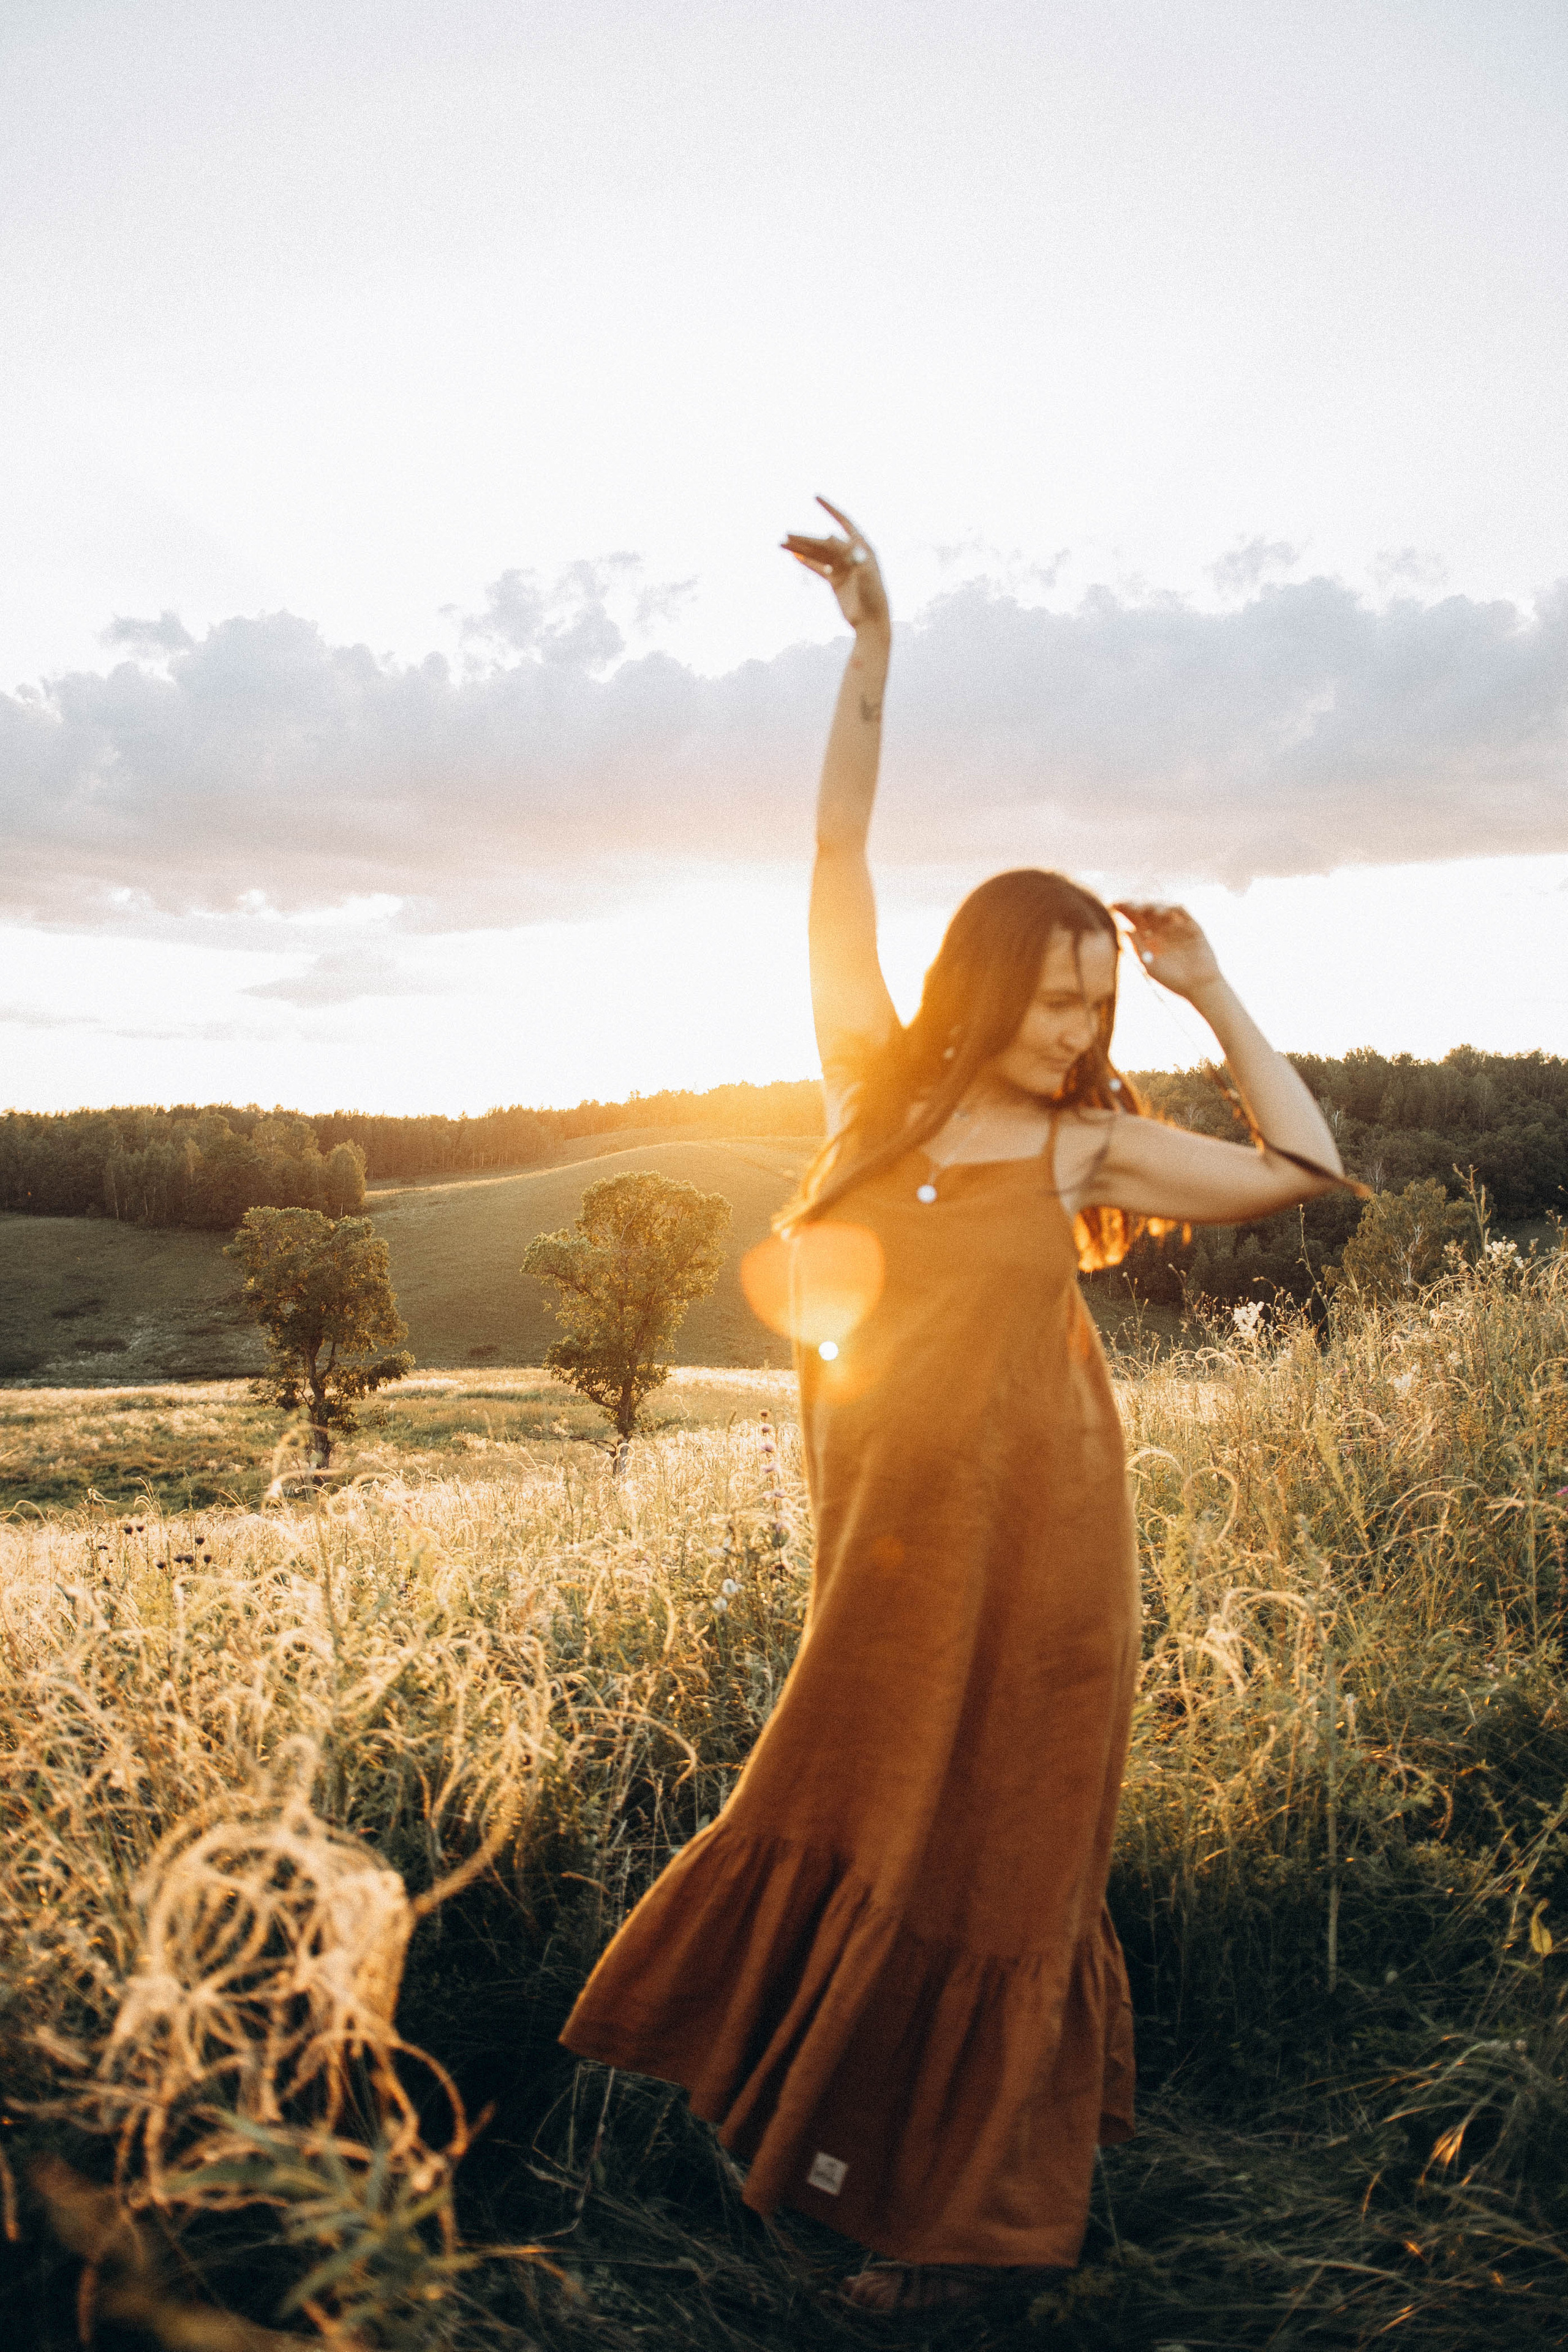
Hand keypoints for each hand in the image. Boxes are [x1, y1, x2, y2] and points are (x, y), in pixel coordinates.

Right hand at [782, 498, 889, 635]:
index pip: (844, 522)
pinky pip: (818, 567)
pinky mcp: (836, 581)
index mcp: (862, 547)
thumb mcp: (864, 575)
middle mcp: (852, 554)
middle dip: (805, 538)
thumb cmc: (873, 598)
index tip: (815, 497)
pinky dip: (806, 561)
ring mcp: (843, 567)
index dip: (830, 509)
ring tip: (782, 544)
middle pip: (824, 542)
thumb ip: (851, 555)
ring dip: (801, 548)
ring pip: (818, 554)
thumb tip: (831, 537)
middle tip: (786, 535)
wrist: (871, 622)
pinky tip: (793, 555)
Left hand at [1112, 901, 1223, 1000]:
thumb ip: (1137, 947)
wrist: (1199, 986)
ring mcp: (1177, 926)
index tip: (1112, 906)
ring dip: (1152, 906)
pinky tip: (1162, 913)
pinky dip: (1171, 909)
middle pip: (1146, 911)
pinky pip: (1181, 911)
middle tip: (1127, 905)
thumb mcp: (1150, 964)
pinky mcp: (1191, 925)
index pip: (1134, 920)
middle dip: (1136, 906)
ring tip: (1143, 910)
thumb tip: (1122, 929)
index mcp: (1149, 938)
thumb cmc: (1173, 979)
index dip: (1124, 912)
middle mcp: (1162, 929)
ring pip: (1162, 908)